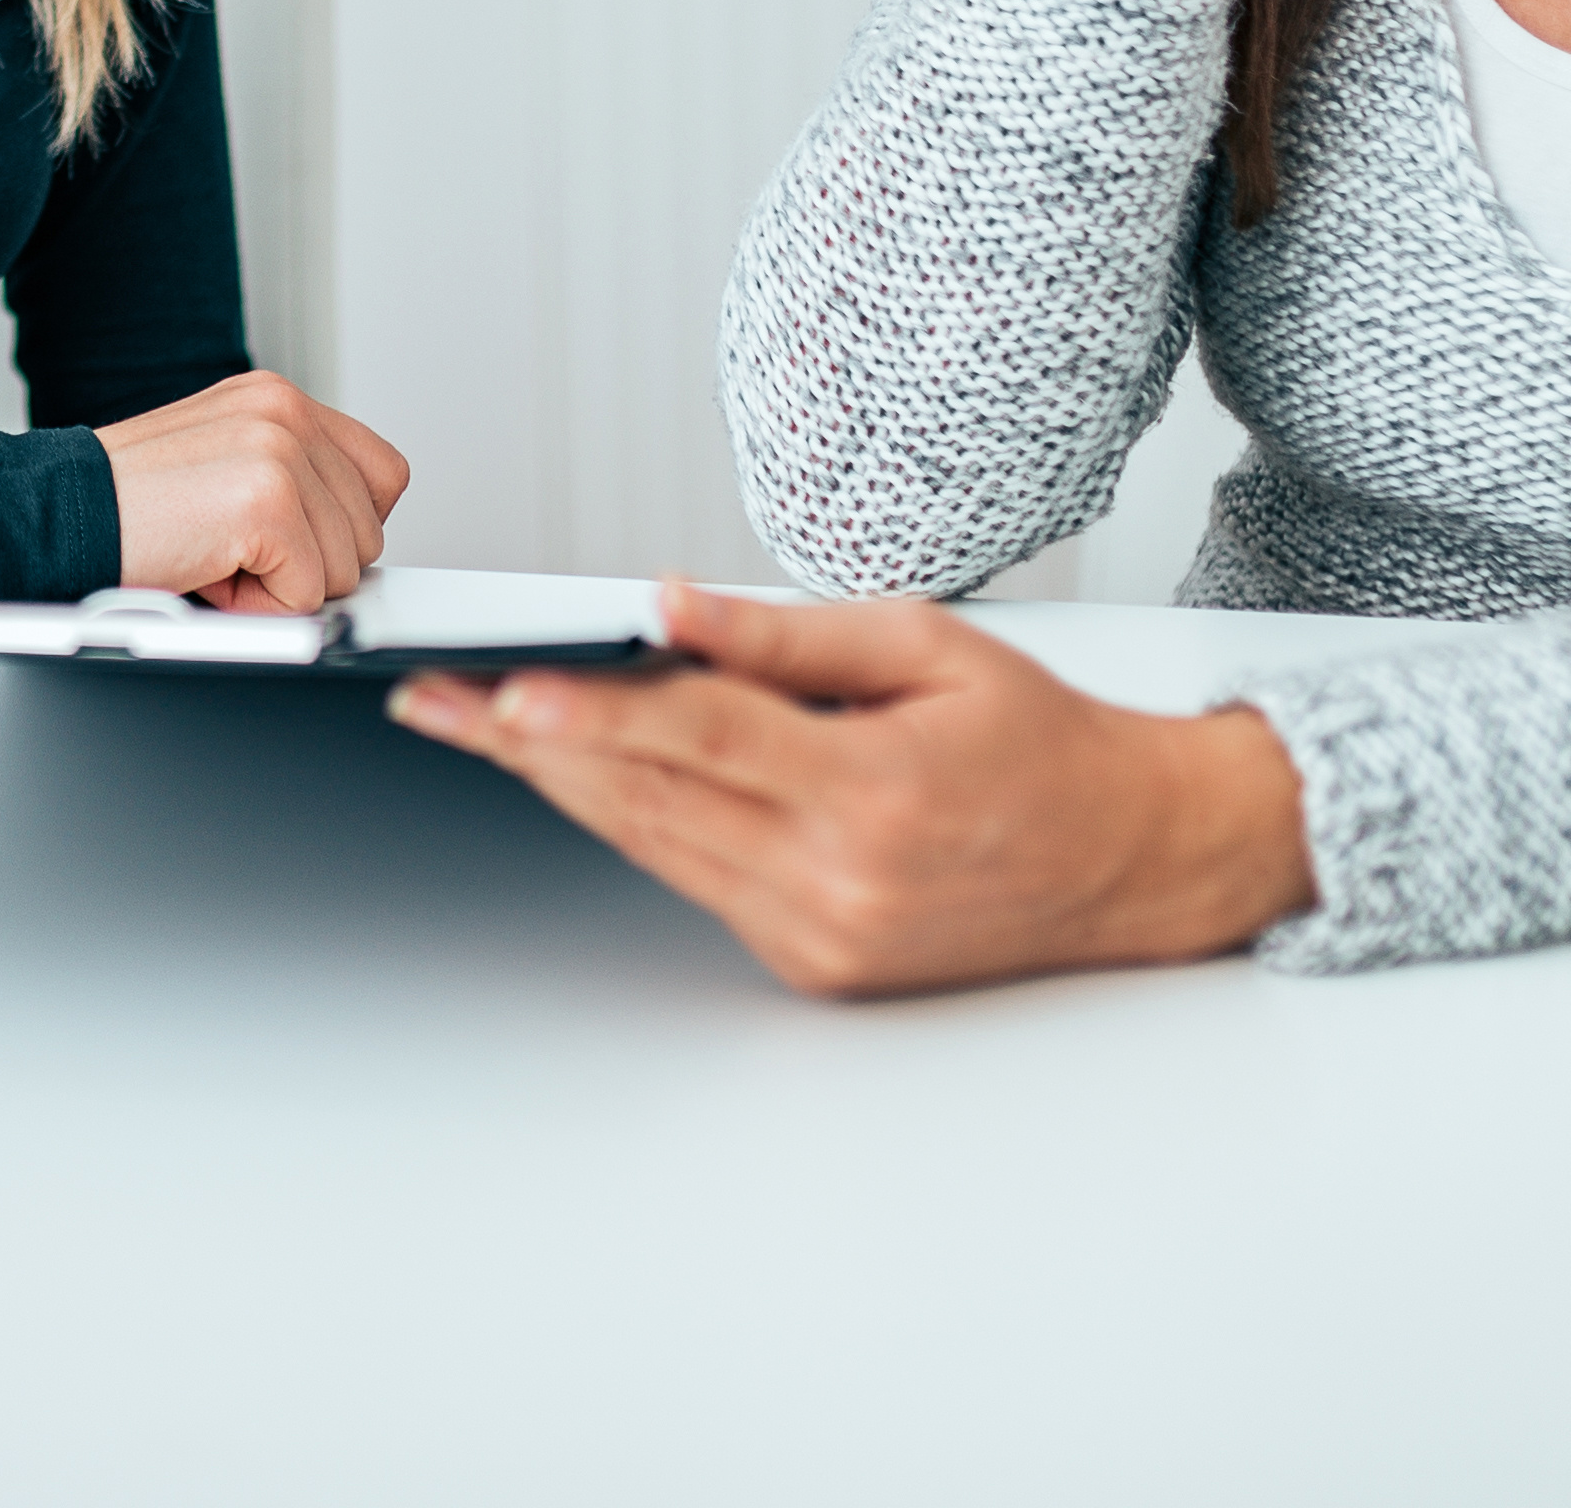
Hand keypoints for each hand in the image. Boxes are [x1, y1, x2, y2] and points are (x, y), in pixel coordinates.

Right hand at [92, 371, 409, 610]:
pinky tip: (207, 571)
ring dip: (278, 587)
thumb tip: (354, 537)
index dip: (343, 528)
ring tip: (212, 555)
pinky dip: (256, 606)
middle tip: (227, 549)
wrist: (54, 516)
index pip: (381, 474)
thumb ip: (292, 477)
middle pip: (370, 531)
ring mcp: (279, 450)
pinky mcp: (267, 500)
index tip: (289, 542)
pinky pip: (309, 594)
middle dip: (306, 564)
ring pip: (346, 568)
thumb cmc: (126, 507)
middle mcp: (284, 410)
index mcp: (276, 398)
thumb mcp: (221, 465)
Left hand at [393, 587, 1315, 996]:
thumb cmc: (1041, 741)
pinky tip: (585, 769)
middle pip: (651, 799)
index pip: (698, 739)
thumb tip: (667, 606)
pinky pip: (697, 876)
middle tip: (437, 698)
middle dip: (534, 747)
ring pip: (657, 842)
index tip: (502, 690)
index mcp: (871, 792)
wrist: (1132, 860)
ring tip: (478, 723)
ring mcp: (822, 934)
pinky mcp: (814, 963)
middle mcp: (839, 880)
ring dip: (565, 783)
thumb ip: (787, 635)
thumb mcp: (930, 646)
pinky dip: (641, 818)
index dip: (591, 713)